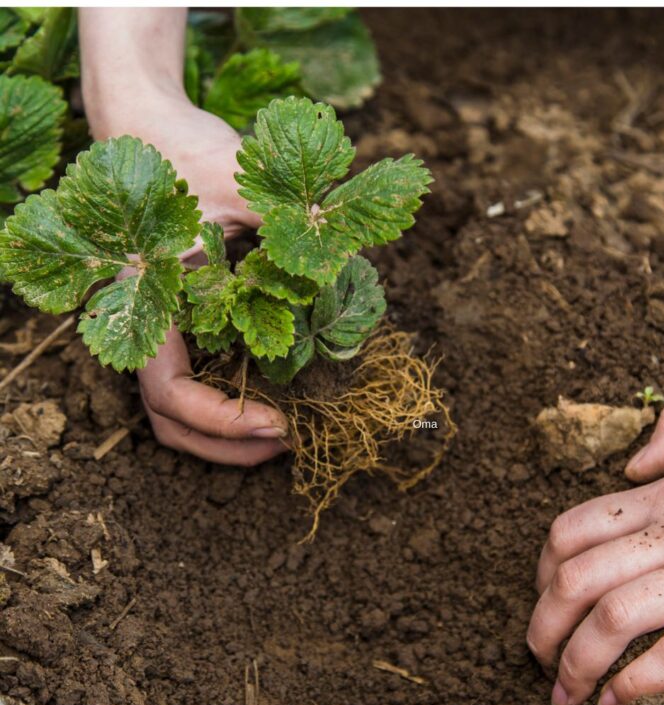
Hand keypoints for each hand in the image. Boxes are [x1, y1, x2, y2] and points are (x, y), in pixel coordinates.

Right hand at [79, 9, 286, 464]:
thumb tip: (347, 267)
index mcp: (147, 303)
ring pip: (176, 410)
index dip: (221, 419)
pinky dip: (226, 403)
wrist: (147, 124)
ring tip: (283, 433)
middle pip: (169, 420)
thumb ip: (288, 224)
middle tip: (290, 443)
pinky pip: (192, 379)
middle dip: (227, 446)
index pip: (170, 391)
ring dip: (226, 435)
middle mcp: (143, 325)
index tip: (278, 423)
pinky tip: (270, 395)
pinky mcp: (175, 320)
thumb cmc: (186, 149)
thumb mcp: (242, 181)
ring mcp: (157, 327)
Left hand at [527, 398, 663, 704]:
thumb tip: (630, 465)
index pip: (574, 529)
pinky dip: (637, 683)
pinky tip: (616, 701)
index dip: (542, 569)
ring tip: (563, 691)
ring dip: (576, 662)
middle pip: (579, 580)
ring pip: (617, 620)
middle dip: (542, 625)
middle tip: (535, 656)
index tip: (541, 596)